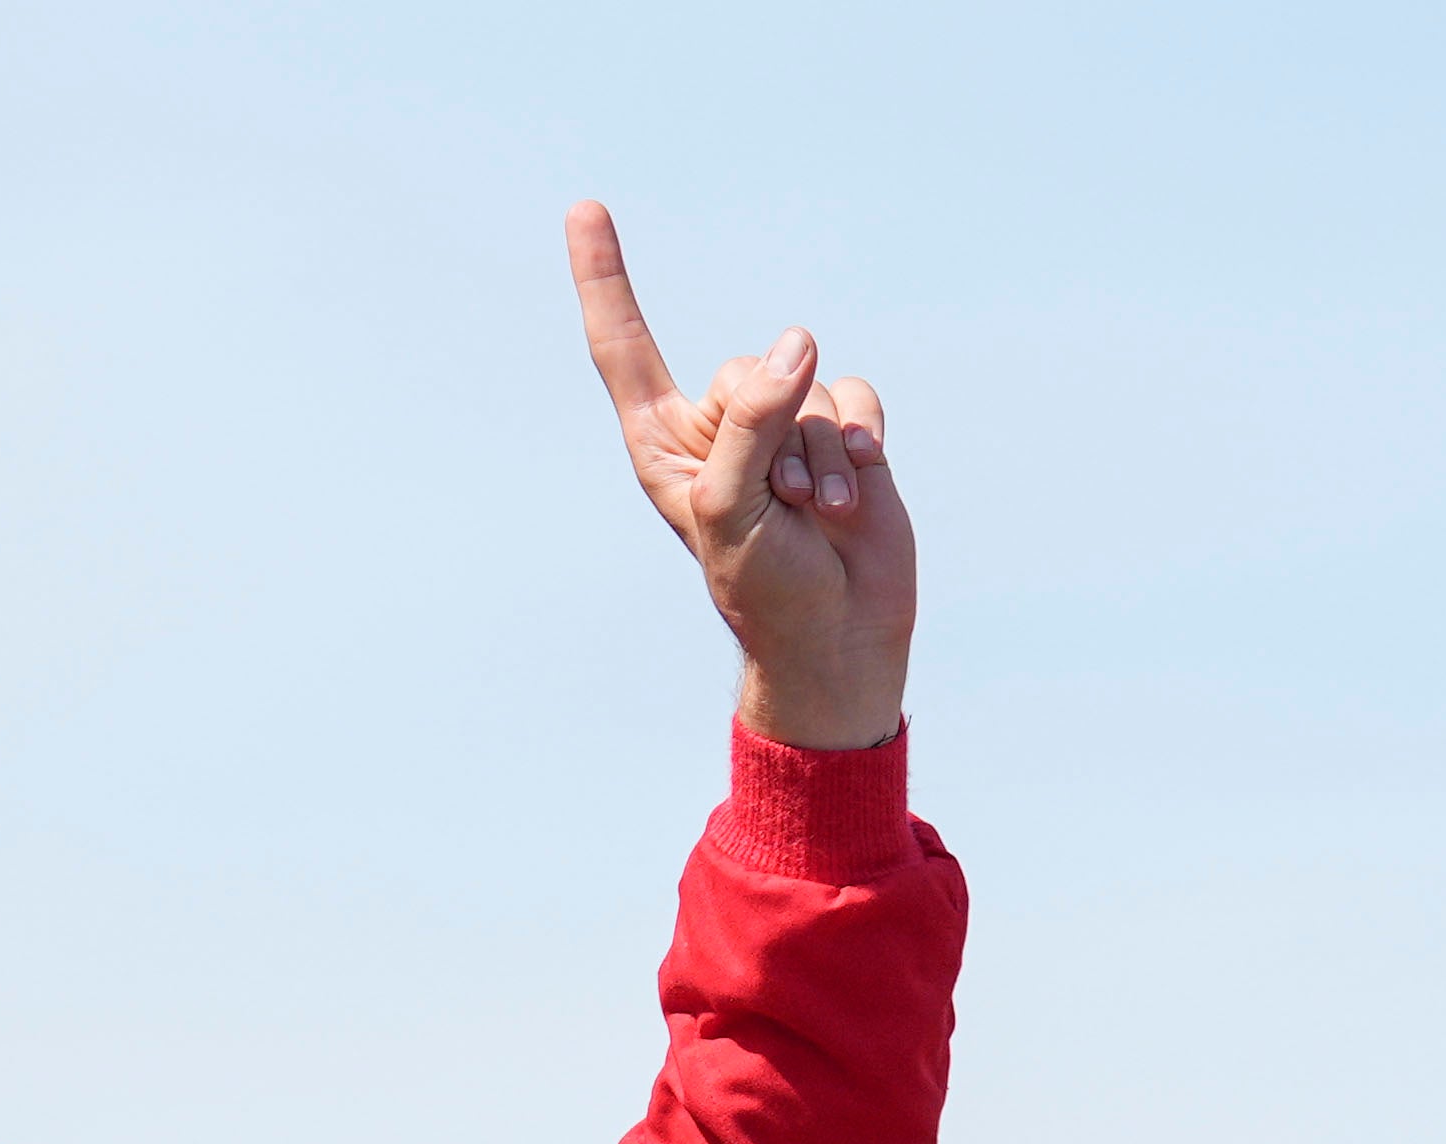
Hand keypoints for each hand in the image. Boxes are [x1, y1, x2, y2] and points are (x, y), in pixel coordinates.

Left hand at [568, 204, 911, 751]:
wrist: (835, 632)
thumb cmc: (762, 587)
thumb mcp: (729, 510)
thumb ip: (751, 421)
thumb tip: (797, 344)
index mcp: (663, 442)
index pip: (623, 346)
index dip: (605, 278)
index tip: (583, 209)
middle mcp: (720, 423)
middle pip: (751, 366)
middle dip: (778, 430)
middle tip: (779, 502)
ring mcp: (783, 425)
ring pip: (813, 383)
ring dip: (821, 452)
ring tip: (813, 512)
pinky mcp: (842, 433)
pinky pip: (858, 396)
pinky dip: (862, 442)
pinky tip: (856, 491)